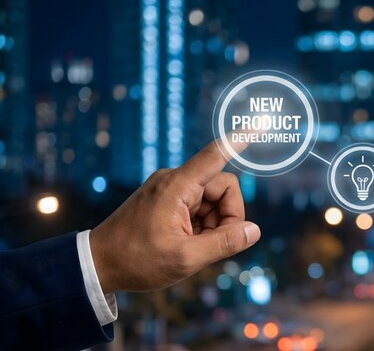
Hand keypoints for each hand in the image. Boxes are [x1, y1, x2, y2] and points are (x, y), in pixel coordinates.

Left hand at [89, 138, 258, 293]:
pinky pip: (200, 206)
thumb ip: (224, 243)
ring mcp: (170, 189)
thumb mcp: (185, 259)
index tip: (259, 124)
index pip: (215, 155)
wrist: (98, 265)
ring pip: (214, 199)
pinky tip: (188, 242)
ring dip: (215, 224)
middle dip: (228, 216)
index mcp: (177, 187)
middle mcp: (174, 181)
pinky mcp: (168, 199)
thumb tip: (254, 231)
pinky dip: (203, 225)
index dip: (240, 140)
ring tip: (193, 246)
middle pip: (224, 188)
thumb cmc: (137, 261)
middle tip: (213, 244)